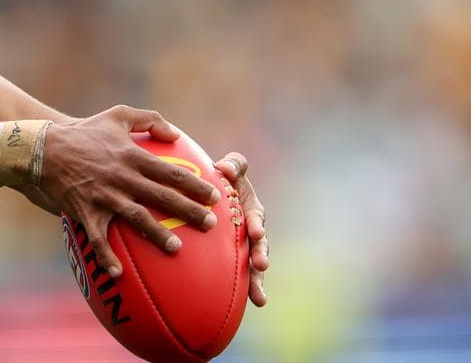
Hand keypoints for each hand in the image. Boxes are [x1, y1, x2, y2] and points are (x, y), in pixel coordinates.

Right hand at [39, 105, 219, 277]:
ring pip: (137, 219)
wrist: (44, 148)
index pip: (171, 172)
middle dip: (188, 211)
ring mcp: (104, 197)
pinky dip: (107, 256)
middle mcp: (122, 178)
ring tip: (177, 248)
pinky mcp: (86, 212)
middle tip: (210, 224)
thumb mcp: (117, 115)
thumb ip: (149, 119)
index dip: (195, 185)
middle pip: (162, 197)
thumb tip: (175, 133)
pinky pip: (98, 238)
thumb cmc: (84, 131)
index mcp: (132, 156)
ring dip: (157, 234)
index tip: (214, 196)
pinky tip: (118, 273)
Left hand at [216, 151, 268, 305]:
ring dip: (256, 281)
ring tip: (258, 297)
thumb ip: (233, 165)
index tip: (256, 232)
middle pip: (259, 246)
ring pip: (252, 265)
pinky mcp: (234, 259)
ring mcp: (244, 246)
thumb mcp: (230, 168)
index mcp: (251, 209)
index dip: (256, 225)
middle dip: (260, 256)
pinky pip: (239, 275)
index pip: (256, 217)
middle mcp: (251, 230)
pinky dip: (244, 290)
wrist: (210, 193)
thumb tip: (225, 168)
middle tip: (260, 265)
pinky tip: (248, 306)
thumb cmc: (221, 178)